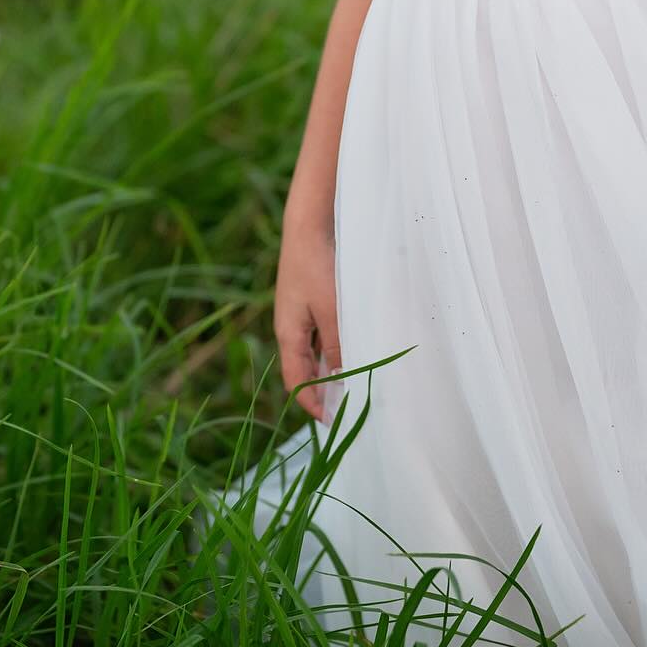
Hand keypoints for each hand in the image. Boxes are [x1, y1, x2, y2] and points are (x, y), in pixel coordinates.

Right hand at [273, 221, 340, 421]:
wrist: (310, 224)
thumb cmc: (317, 266)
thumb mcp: (331, 310)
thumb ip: (337, 345)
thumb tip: (341, 379)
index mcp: (288, 334)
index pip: (296, 382)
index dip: (312, 405)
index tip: (335, 422)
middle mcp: (292, 328)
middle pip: (306, 370)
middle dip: (325, 391)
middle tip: (351, 407)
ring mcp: (303, 314)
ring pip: (318, 352)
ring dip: (334, 369)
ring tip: (359, 383)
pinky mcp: (314, 300)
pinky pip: (325, 335)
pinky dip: (338, 348)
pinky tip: (357, 348)